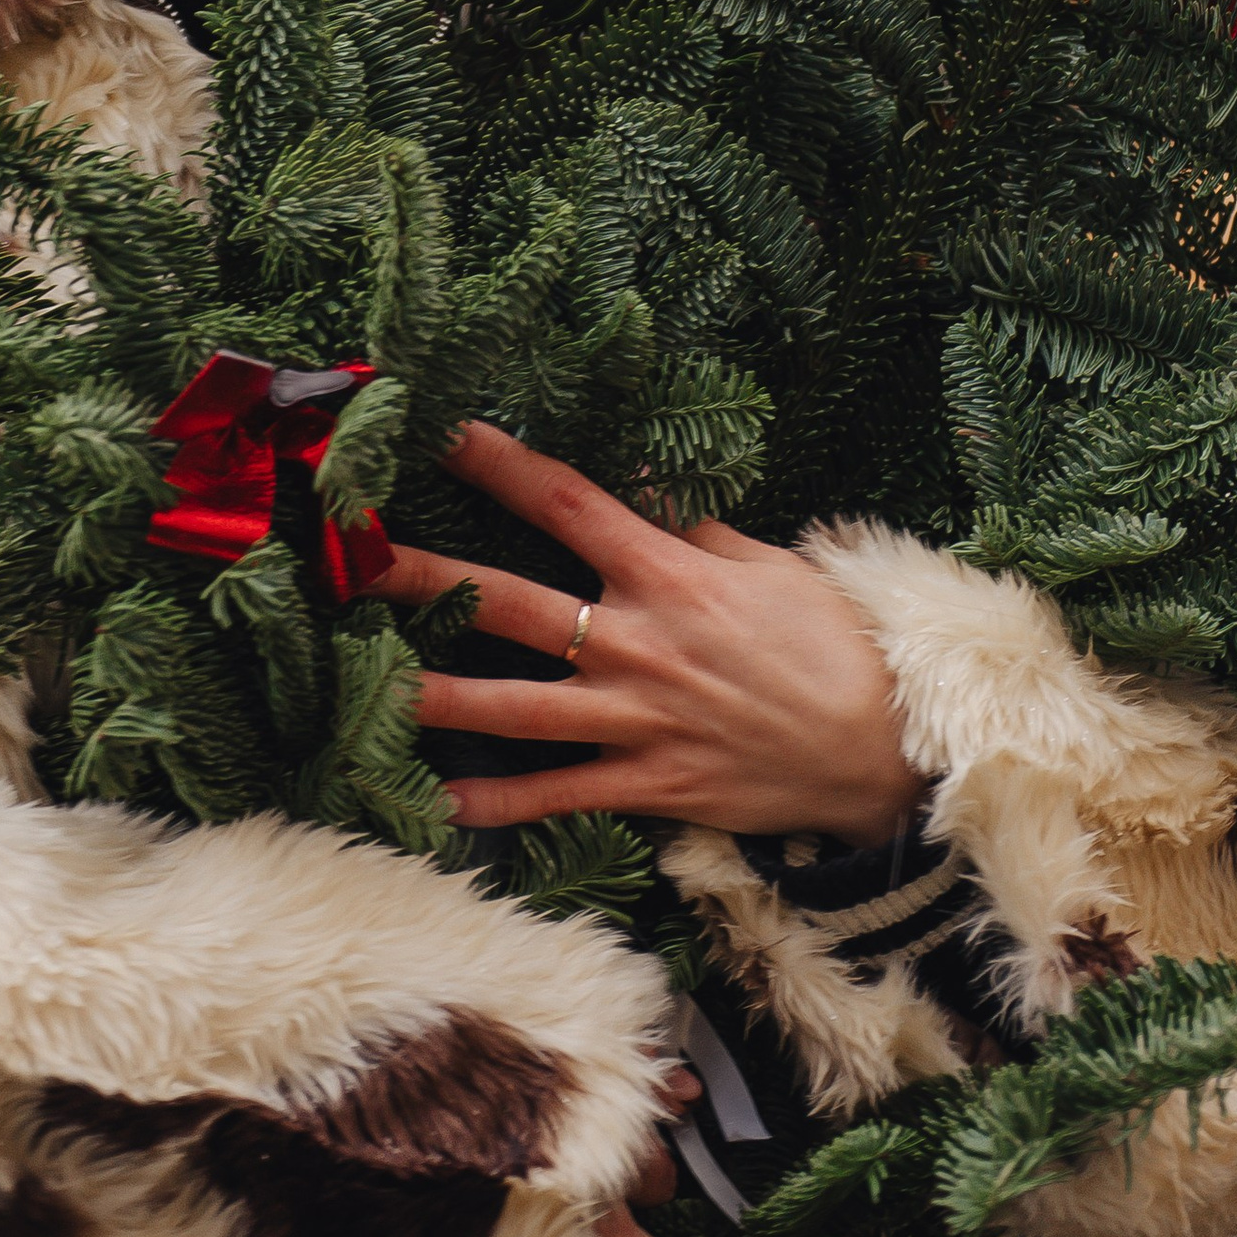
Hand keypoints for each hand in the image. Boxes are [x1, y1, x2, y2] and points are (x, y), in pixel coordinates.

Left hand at [375, 421, 929, 849]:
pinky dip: (500, 803)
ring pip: (513, 707)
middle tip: (354, 560)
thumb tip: (641, 488)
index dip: (499, 463)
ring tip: (365, 687)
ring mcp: (635, 718)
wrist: (882, 750)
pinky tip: (440, 802)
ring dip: (434, 697)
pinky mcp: (647, 783)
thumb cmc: (831, 645)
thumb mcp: (770, 565)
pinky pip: (558, 794)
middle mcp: (637, 642)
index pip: (565, 502)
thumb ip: (694, 531)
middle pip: (508, 602)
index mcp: (668, 574)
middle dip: (425, 578)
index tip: (439, 433)